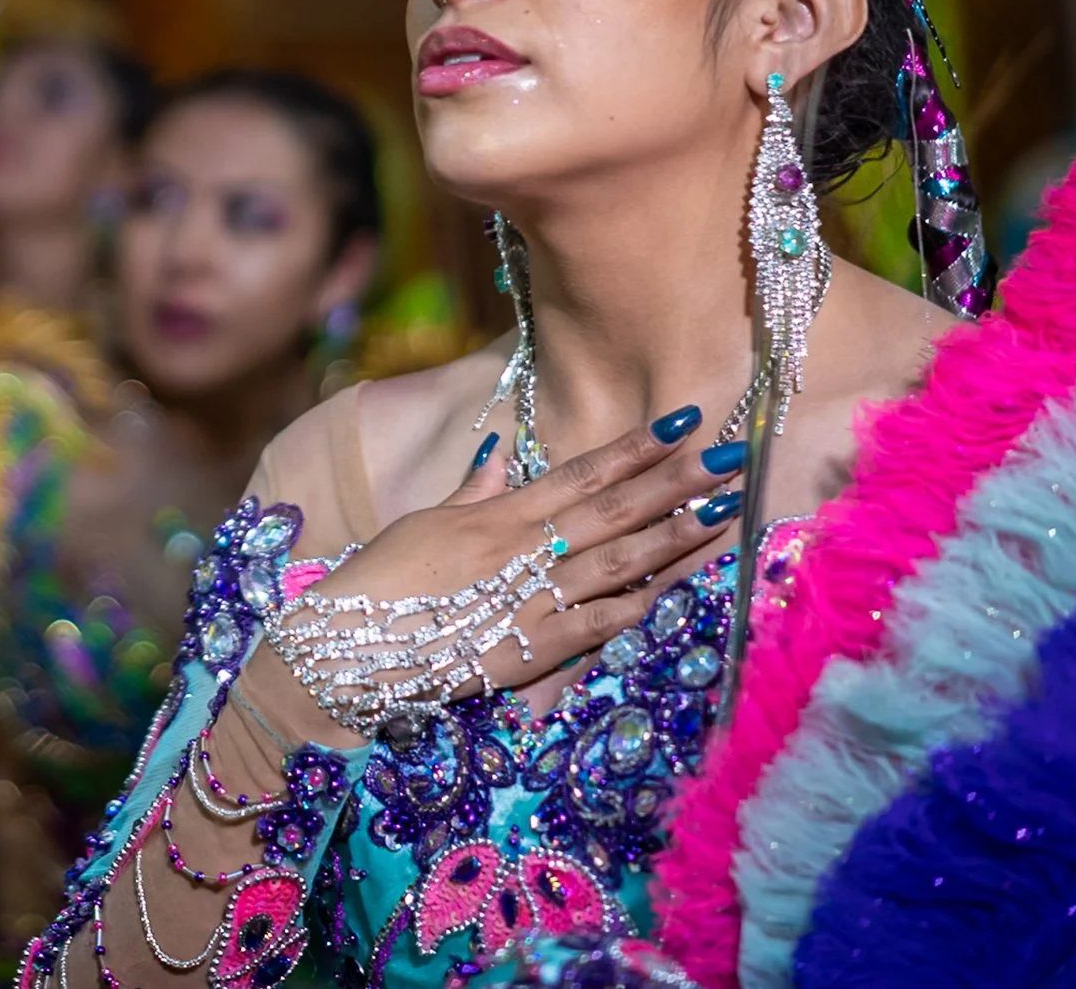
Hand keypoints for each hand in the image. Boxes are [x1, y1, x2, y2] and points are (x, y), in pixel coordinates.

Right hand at [247, 409, 741, 746]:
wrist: (345, 648)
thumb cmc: (378, 583)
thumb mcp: (423, 525)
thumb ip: (471, 493)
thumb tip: (500, 455)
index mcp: (497, 517)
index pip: (579, 473)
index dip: (633, 448)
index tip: (681, 422)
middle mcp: (521, 551)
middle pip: (612, 511)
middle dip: (674, 482)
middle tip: (730, 458)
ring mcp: (529, 601)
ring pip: (616, 563)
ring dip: (673, 538)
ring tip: (721, 514)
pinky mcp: (529, 652)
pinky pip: (594, 625)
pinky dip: (635, 607)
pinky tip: (673, 590)